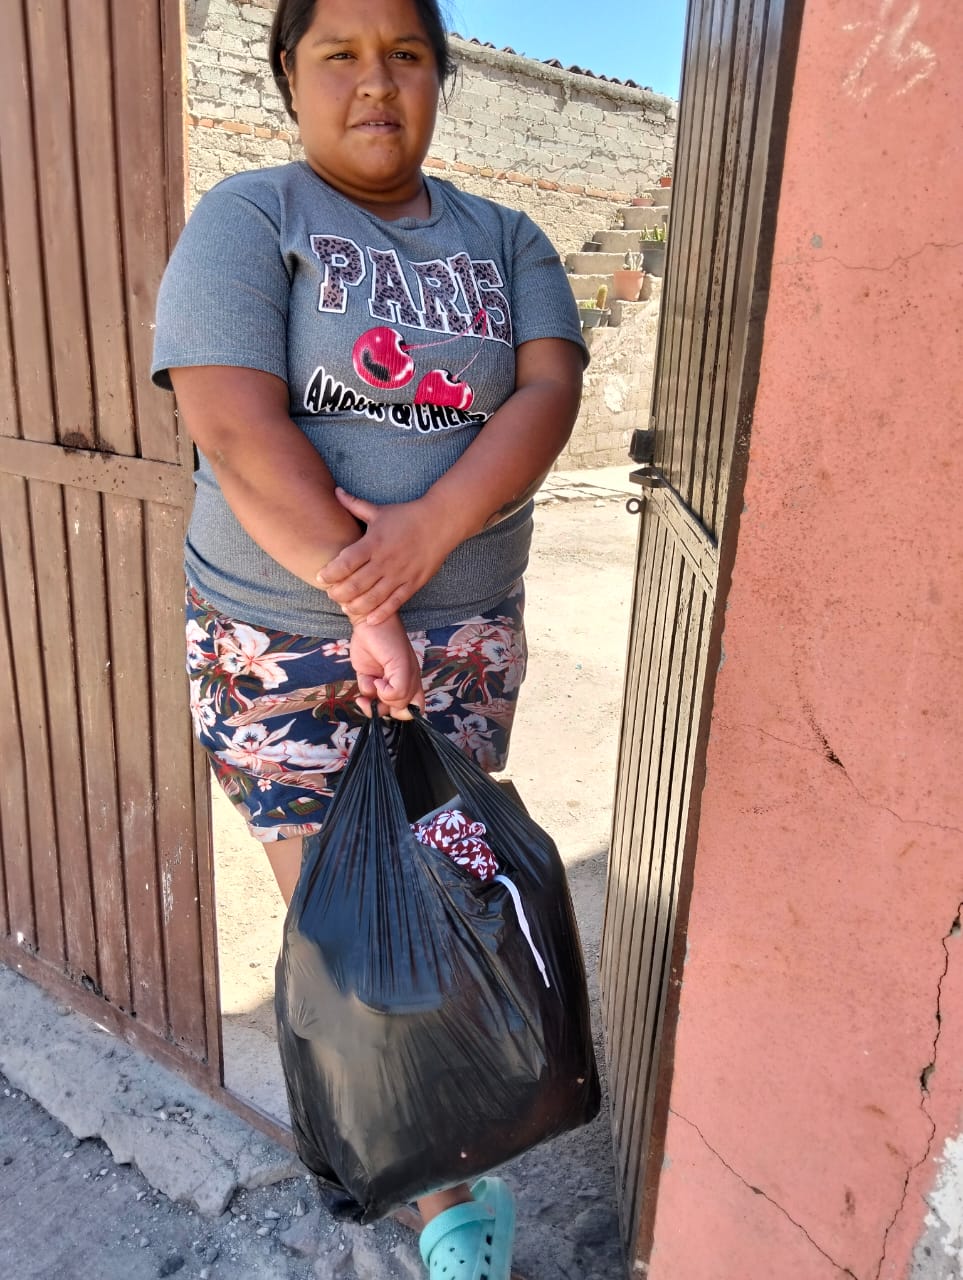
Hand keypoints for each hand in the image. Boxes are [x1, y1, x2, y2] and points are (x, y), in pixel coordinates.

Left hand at [317, 490, 463, 625]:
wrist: (441, 522)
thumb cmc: (407, 516)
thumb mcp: (379, 510)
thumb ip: (355, 505)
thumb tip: (335, 491)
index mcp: (374, 542)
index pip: (346, 562)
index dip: (331, 572)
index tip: (321, 576)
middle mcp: (385, 561)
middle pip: (356, 584)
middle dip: (339, 593)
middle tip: (331, 594)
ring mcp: (400, 574)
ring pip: (373, 598)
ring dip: (356, 606)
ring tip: (346, 607)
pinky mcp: (413, 583)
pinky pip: (394, 603)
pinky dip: (380, 614)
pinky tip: (369, 619)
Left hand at [349, 615, 424, 718]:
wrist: (370, 624)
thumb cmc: (392, 642)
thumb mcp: (402, 666)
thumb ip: (400, 689)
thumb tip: (385, 697)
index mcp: (413, 683)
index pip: (414, 710)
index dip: (405, 710)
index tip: (396, 695)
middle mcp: (400, 686)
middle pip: (395, 712)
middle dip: (386, 708)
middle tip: (380, 695)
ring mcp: (383, 684)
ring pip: (379, 707)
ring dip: (372, 701)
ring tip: (370, 683)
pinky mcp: (368, 679)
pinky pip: (366, 695)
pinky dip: (364, 689)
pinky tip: (366, 676)